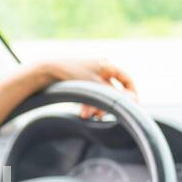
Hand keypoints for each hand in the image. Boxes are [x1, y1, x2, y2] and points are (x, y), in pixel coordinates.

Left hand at [22, 58, 137, 120]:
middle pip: (112, 90)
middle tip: (101, 116)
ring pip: (100, 95)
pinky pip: (90, 94)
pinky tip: (82, 112)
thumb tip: (134, 100)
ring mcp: (90, 74)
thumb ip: (115, 94)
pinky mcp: (80, 81)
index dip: (132, 94)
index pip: (127, 80)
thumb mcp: (96, 86)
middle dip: (106, 104)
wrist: (47, 70)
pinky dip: (87, 103)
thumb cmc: (72, 74)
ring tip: (86, 115)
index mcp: (107, 65)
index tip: (133, 108)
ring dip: (95, 106)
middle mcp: (100, 68)